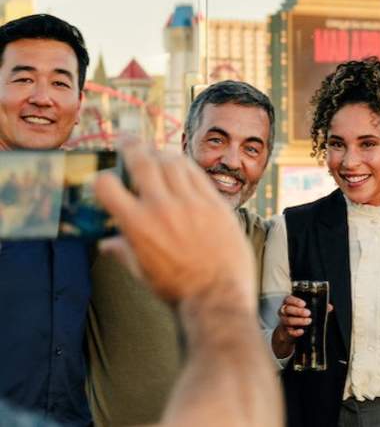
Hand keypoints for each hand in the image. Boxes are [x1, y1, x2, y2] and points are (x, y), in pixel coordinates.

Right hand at [94, 140, 254, 310]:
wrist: (218, 295)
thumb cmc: (178, 289)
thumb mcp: (142, 272)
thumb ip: (123, 252)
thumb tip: (106, 245)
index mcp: (137, 225)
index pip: (107, 185)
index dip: (102, 178)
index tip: (107, 179)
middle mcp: (162, 208)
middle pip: (142, 160)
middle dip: (131, 145)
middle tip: (128, 141)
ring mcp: (191, 203)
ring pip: (172, 161)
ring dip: (161, 153)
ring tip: (157, 154)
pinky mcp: (215, 203)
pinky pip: (197, 174)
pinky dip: (186, 166)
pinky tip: (182, 167)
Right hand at [272, 296, 332, 358]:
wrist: (290, 331)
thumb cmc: (299, 317)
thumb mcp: (307, 310)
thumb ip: (317, 307)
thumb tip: (329, 307)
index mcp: (289, 303)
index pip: (288, 299)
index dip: (295, 301)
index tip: (304, 304)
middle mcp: (284, 311)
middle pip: (287, 309)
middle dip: (298, 311)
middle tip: (308, 313)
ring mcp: (283, 321)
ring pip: (287, 320)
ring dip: (298, 321)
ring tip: (308, 321)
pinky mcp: (285, 331)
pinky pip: (289, 331)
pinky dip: (295, 332)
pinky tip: (302, 331)